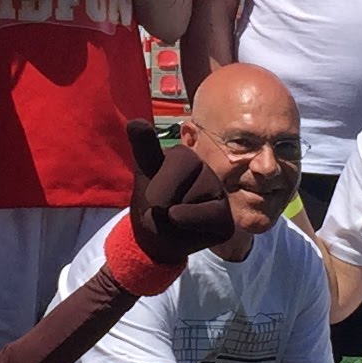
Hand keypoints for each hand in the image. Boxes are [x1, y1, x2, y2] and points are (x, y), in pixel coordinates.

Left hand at [123, 118, 235, 268]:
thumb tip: (135, 121)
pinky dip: (190, 223)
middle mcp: (205, 170)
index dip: (162, 181)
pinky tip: (185, 228)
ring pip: (195, 195)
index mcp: (184, 157)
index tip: (156, 180)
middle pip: (186, 171)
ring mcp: (218, 193)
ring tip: (171, 219)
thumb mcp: (142, 177)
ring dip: (172, 214)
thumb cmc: (149, 205)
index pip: (178, 158)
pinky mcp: (226, 217)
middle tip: (156, 209)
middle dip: (161, 195)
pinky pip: (209, 215)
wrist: (154, 242)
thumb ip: (144, 149)